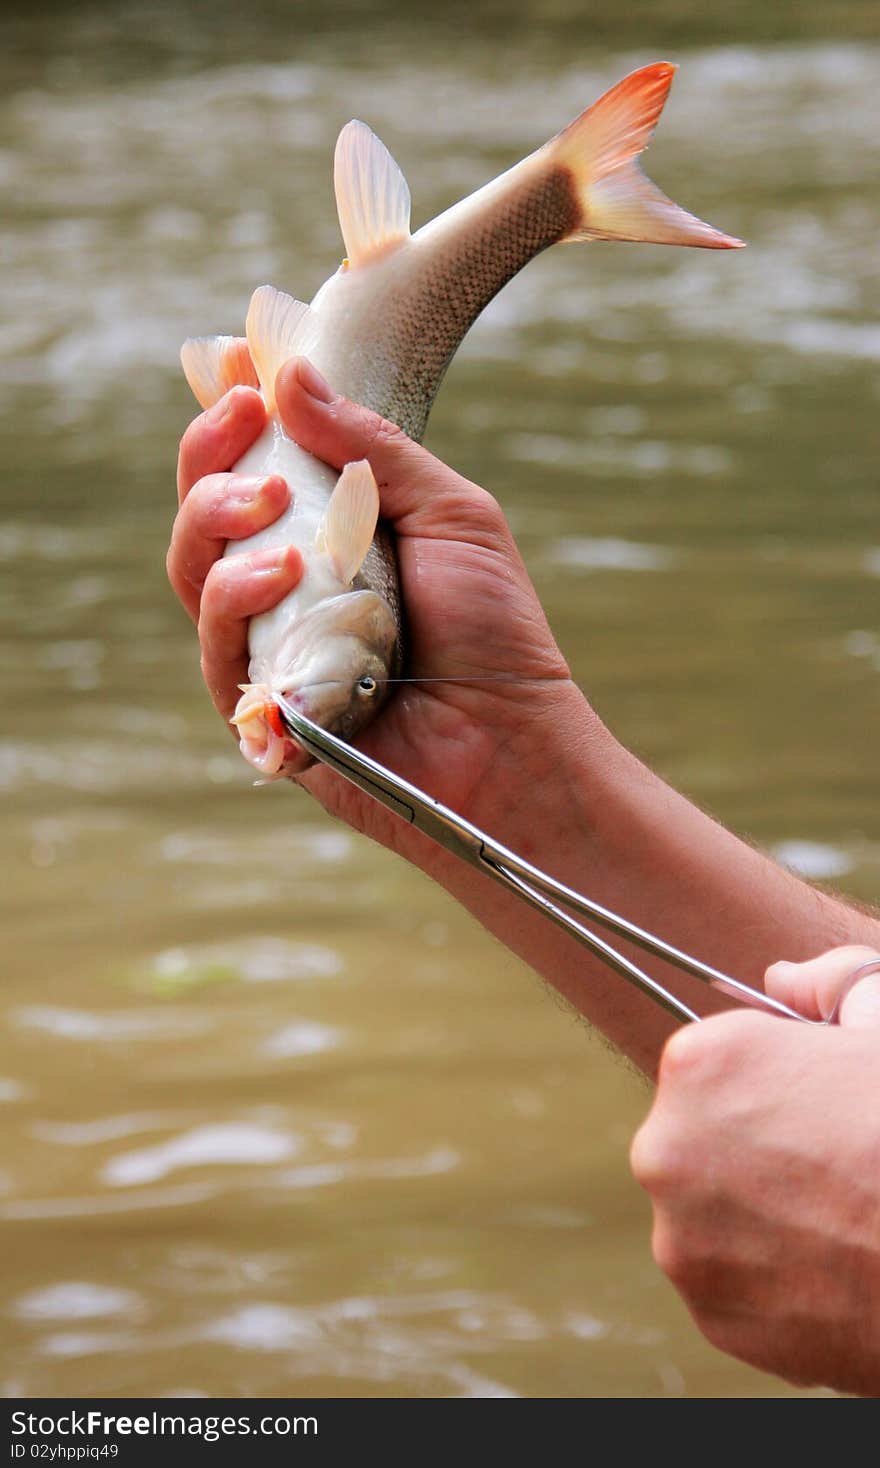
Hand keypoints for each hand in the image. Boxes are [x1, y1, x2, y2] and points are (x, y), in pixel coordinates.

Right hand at [169, 353, 589, 873]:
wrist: (513, 737)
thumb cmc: (493, 631)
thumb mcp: (451, 515)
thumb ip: (375, 449)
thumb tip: (291, 374)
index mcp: (326, 540)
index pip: (252, 470)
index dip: (229, 418)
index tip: (234, 361)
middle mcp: (286, 592)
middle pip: (204, 517)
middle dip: (211, 459)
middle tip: (247, 420)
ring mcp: (270, 651)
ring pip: (196, 577)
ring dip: (217, 524)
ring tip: (267, 507)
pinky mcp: (263, 712)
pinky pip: (219, 652)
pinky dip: (237, 603)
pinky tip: (279, 574)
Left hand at [630, 948, 879, 1394]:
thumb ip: (824, 984)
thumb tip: (780, 980)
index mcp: (698, 1065)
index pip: (710, 1066)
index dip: (766, 1083)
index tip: (812, 1104)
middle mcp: (665, 1150)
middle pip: (698, 1141)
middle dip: (750, 1149)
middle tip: (829, 1165)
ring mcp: (683, 1241)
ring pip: (710, 1216)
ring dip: (757, 1216)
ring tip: (838, 1220)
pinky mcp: (711, 1316)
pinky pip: (730, 1285)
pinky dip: (771, 1281)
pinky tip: (833, 1270)